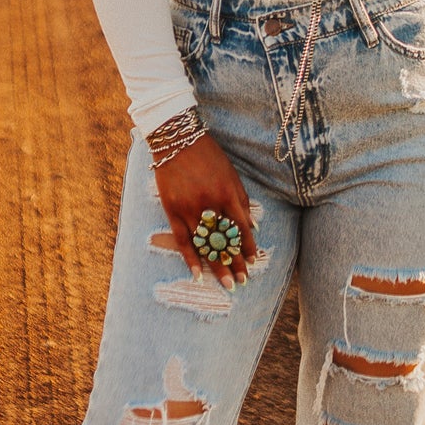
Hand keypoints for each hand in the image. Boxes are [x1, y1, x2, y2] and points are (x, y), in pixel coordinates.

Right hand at [153, 132, 256, 289]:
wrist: (177, 140)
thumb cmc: (208, 155)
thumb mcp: (231, 173)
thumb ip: (242, 200)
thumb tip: (253, 226)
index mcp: (227, 193)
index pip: (241, 228)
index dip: (247, 247)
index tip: (252, 262)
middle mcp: (210, 204)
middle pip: (224, 241)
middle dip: (234, 263)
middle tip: (242, 282)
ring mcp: (189, 209)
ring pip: (205, 245)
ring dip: (217, 267)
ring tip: (227, 284)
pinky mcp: (172, 210)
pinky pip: (183, 240)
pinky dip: (190, 259)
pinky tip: (198, 275)